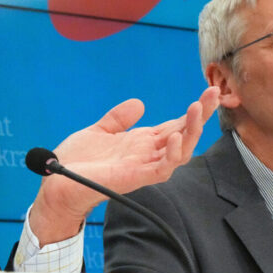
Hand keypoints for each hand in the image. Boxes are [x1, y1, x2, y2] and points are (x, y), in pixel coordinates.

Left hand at [29, 86, 219, 244]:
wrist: (57, 181)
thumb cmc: (77, 161)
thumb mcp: (99, 131)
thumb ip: (118, 119)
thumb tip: (139, 103)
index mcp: (141, 142)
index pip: (175, 124)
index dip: (193, 111)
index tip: (209, 92)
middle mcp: (147, 154)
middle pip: (184, 135)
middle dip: (201, 116)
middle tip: (214, 94)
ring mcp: (143, 167)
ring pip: (180, 151)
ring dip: (191, 131)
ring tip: (197, 109)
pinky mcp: (135, 177)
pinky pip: (162, 168)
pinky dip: (171, 154)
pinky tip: (175, 136)